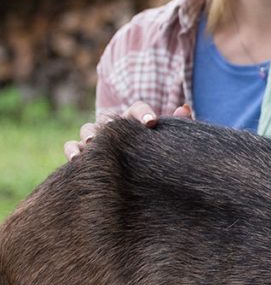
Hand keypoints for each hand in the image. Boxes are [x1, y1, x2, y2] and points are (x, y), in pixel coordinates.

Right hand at [64, 102, 192, 160]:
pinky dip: (72, 150)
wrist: (133, 175)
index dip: (144, 113)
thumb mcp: (166, 141)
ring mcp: (95, 139)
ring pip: (87, 130)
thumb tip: (185, 108)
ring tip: (93, 143)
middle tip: (115, 130)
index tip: (152, 122)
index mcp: (134, 120)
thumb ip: (177, 125)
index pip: (137, 109)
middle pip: (109, 119)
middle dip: (112, 125)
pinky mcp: (81, 153)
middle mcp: (113, 127)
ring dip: (89, 136)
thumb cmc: (152, 153)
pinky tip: (76, 159)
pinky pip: (71, 147)